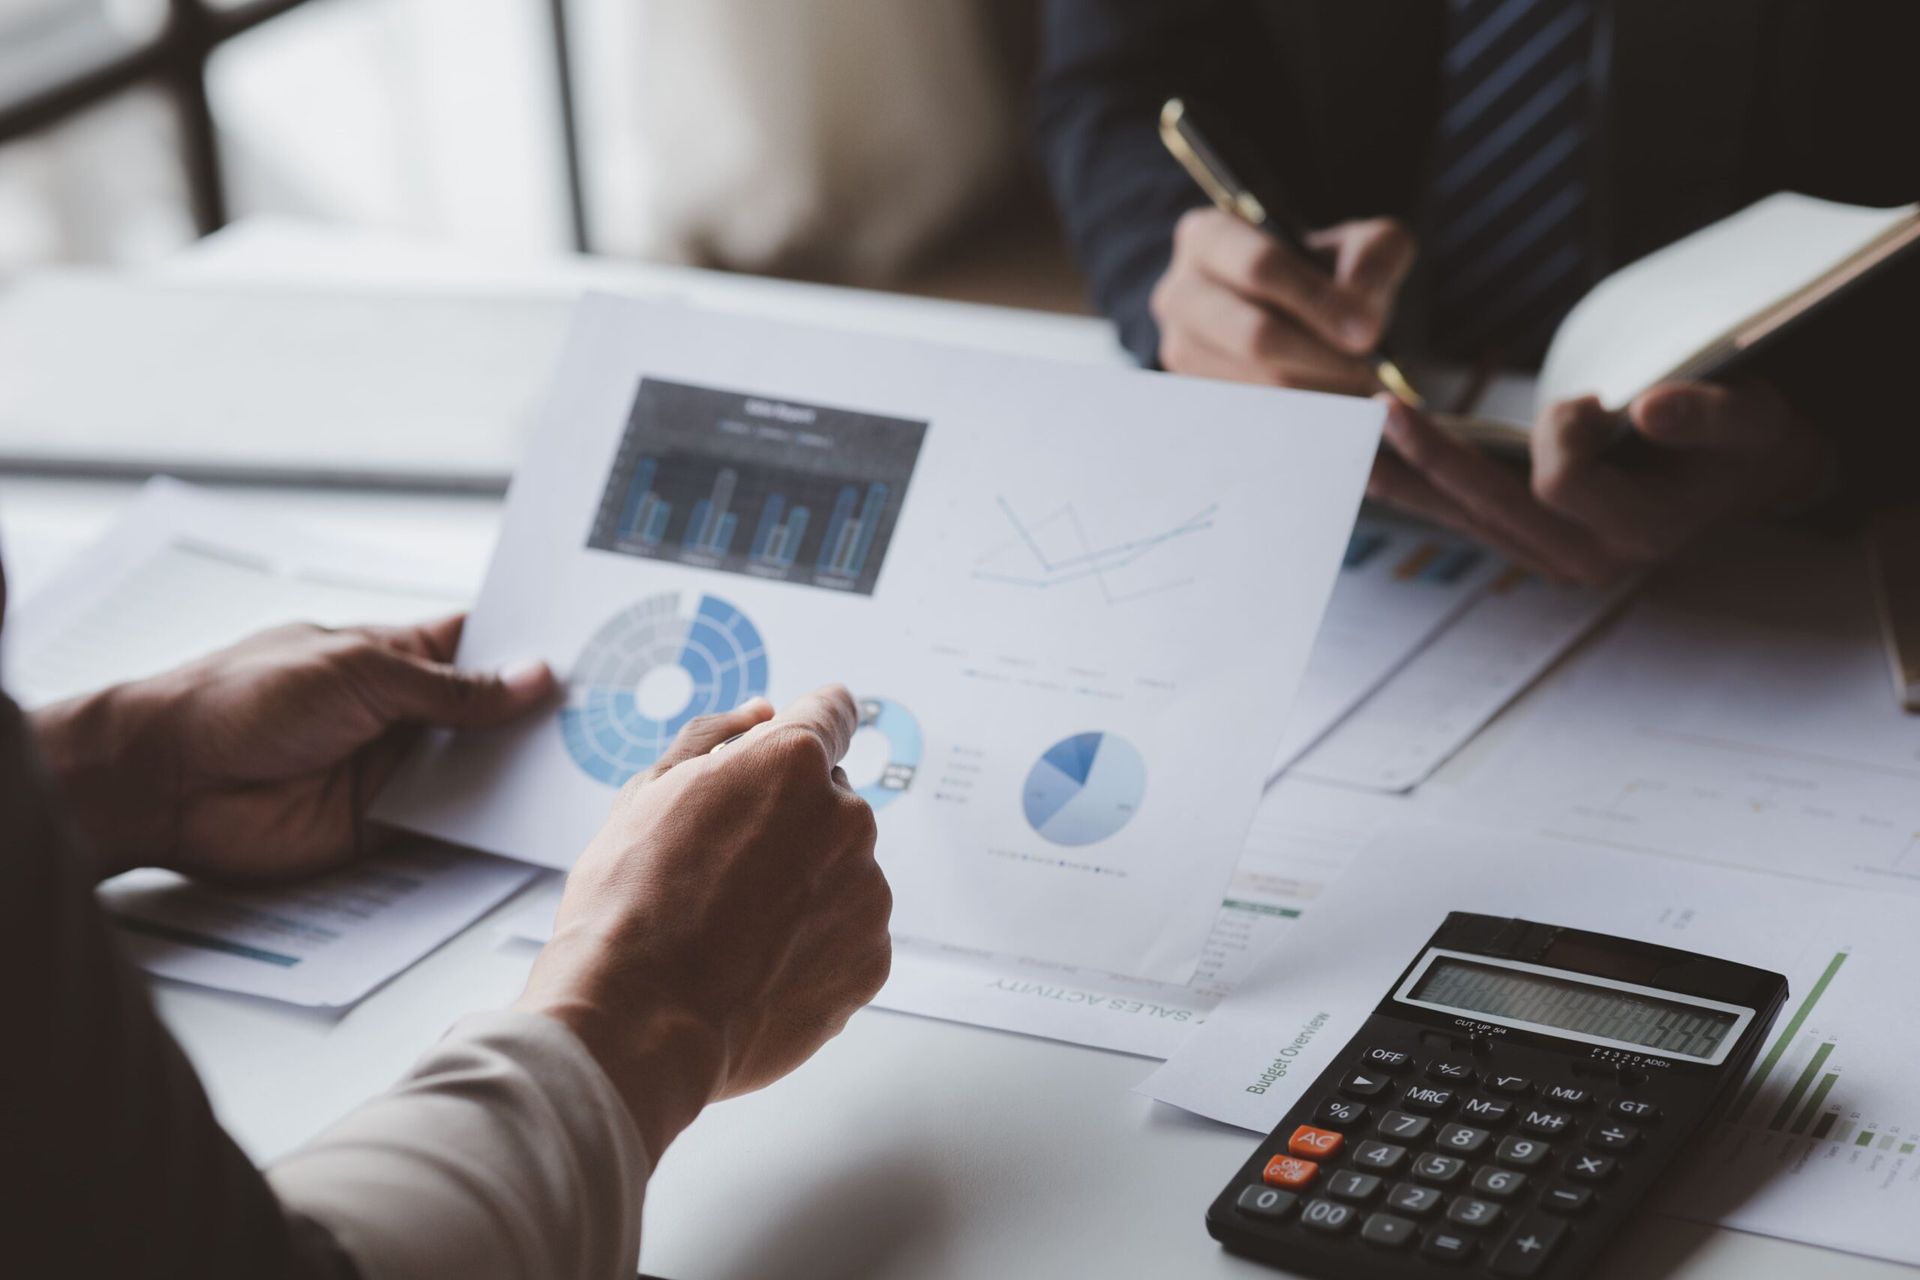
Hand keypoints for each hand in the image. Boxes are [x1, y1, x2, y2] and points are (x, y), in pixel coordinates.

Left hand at [33, 615, 553, 881]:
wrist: (167, 782)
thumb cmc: (243, 699)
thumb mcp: (360, 674)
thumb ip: (451, 689)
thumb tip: (533, 678)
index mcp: (397, 656)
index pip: (482, 645)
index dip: (535, 646)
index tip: (600, 648)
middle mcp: (405, 713)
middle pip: (494, 714)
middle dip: (548, 714)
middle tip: (621, 715)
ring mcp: (398, 771)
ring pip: (483, 771)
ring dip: (528, 772)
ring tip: (600, 765)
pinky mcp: (386, 826)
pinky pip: (453, 825)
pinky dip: (492, 826)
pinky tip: (540, 821)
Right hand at [515, 685, 889, 1154]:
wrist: (639, 1023)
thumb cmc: (630, 906)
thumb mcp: (649, 791)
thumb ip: (715, 736)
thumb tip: (763, 714)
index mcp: (794, 762)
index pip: (833, 712)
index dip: (803, 730)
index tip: (787, 754)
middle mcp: (848, 817)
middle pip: (830, 799)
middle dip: (789, 821)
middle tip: (721, 871)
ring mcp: (868, 892)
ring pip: (841, 869)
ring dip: (805, 886)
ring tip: (734, 930)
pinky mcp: (873, 959)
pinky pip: (849, 933)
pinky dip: (815, 945)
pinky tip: (758, 967)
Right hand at [1151, 207, 1414, 392]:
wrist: (1300, 313)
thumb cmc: (1327, 273)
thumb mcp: (1361, 245)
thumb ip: (1374, 258)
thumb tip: (1361, 311)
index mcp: (1209, 236)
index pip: (1259, 267)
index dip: (1316, 301)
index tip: (1368, 331)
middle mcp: (1179, 293)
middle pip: (1254, 336)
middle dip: (1322, 358)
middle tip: (1370, 371)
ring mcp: (1180, 349)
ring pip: (1257, 386)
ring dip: (1319, 393)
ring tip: (1359, 389)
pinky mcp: (1195, 395)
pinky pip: (1253, 418)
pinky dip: (1302, 419)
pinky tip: (1333, 406)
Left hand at [1368, 383, 1829, 585]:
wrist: (1749, 487)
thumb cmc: (1748, 444)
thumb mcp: (1753, 420)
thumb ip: (1706, 414)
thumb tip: (1646, 407)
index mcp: (1640, 529)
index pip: (1564, 479)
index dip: (1565, 430)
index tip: (1594, 400)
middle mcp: (1586, 557)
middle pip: (1485, 504)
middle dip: (1433, 453)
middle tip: (1379, 408)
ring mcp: (1550, 559)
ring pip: (1457, 518)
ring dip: (1401, 477)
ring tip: (1342, 444)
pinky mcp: (1526, 547)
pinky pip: (1457, 517)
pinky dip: (1414, 486)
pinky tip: (1369, 462)